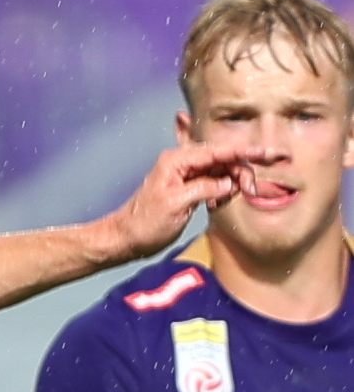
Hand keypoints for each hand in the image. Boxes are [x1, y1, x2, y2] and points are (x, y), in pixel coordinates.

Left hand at [98, 142, 279, 261]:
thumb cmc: (144, 225)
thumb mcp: (176, 205)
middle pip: (224, 159)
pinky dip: (221, 192)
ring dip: (232, 183)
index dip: (246, 152)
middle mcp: (182, 163)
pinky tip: (218, 205)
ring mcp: (185, 175)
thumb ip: (205, 189)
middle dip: (241, 172)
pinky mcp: (187, 188)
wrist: (123, 240)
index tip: (268, 154)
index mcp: (177, 161)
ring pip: (221, 171)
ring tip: (228, 201)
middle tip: (252, 191)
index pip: (219, 151)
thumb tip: (230, 182)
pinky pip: (213, 183)